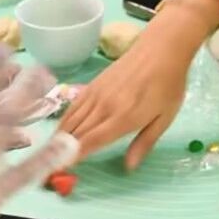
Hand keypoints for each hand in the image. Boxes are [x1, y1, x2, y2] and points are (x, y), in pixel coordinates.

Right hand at [59, 9, 207, 167]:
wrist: (161, 49)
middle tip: (49, 168)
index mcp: (124, 117)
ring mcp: (96, 94)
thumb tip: (129, 167)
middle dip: (62, 151)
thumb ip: (144, 143)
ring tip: (50, 153)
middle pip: (77, 133)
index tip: (62, 170)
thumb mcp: (164, 118)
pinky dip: (64, 120)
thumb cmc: (169, 86)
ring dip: (59, 137)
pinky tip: (60, 130)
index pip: (92, 141)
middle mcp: (105, 106)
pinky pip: (73, 106)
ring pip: (71, 119)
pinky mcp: (93, 84)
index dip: (75, 156)